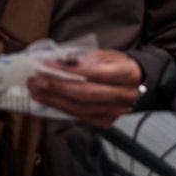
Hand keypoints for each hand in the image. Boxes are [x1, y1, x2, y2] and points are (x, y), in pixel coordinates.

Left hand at [28, 50, 143, 127]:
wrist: (140, 84)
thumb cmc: (120, 66)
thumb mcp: (108, 54)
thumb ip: (86, 57)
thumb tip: (60, 60)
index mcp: (126, 73)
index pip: (96, 73)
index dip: (70, 70)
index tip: (49, 64)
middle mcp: (124, 95)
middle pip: (86, 93)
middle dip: (57, 87)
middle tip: (36, 80)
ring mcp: (115, 111)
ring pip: (81, 109)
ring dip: (54, 100)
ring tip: (36, 90)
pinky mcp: (107, 120)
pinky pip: (80, 116)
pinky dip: (61, 108)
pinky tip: (47, 100)